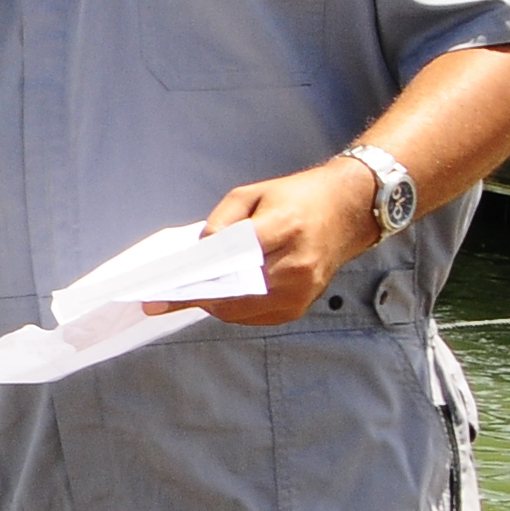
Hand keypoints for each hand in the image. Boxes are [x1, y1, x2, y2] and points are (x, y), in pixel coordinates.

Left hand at [155, 162, 383, 326]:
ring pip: (241, 311)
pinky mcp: (300, 306)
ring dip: (212, 304)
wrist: (348, 210)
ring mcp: (301, 290)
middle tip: (161, 299)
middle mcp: (297, 264)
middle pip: (233, 293)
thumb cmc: (296, 197)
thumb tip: (197, 254)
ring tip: (186, 294)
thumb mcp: (251, 194)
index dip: (194, 277)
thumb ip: (220, 222)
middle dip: (195, 297)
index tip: (162, 291)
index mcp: (285, 228)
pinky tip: (217, 296)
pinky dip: (232, 309)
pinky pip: (255, 316)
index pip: (231, 259)